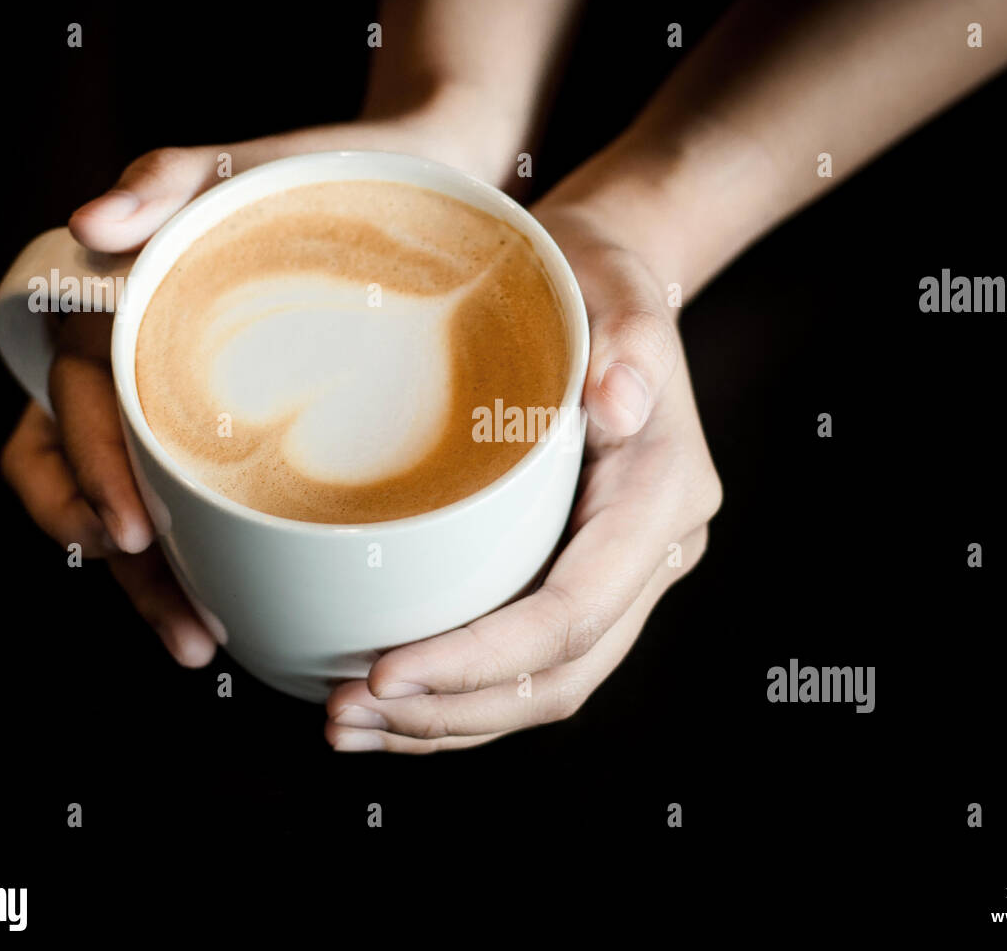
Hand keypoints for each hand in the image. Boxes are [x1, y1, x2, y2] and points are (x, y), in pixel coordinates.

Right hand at [1, 105, 526, 667]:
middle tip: (184, 627)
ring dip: (163, 589)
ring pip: (149, 518)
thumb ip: (159, 183)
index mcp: (117, 329)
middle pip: (94, 495)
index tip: (127, 533)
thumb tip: (87, 227)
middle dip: (127, 569)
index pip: (58, 423)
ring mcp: (197, 414)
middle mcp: (144, 381)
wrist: (416, 189)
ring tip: (205, 643)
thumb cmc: (313, 176)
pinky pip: (217, 509)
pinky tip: (246, 607)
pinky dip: (219, 562)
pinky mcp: (258, 436)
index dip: (77, 483)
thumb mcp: (235, 171)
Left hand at [324, 202, 721, 751]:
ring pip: (546, 689)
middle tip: (343, 716)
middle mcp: (655, 551)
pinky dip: (462, 697)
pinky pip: (532, 665)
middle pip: (559, 675)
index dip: (483, 659)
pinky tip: (391, 703)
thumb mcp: (615, 287)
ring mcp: (625, 574)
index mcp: (663, 493)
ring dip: (448, 722)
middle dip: (451, 710)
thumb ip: (628, 343)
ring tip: (347, 726)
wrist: (611, 285)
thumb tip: (618, 405)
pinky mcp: (585, 576)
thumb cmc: (596, 281)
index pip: (574, 611)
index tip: (386, 673)